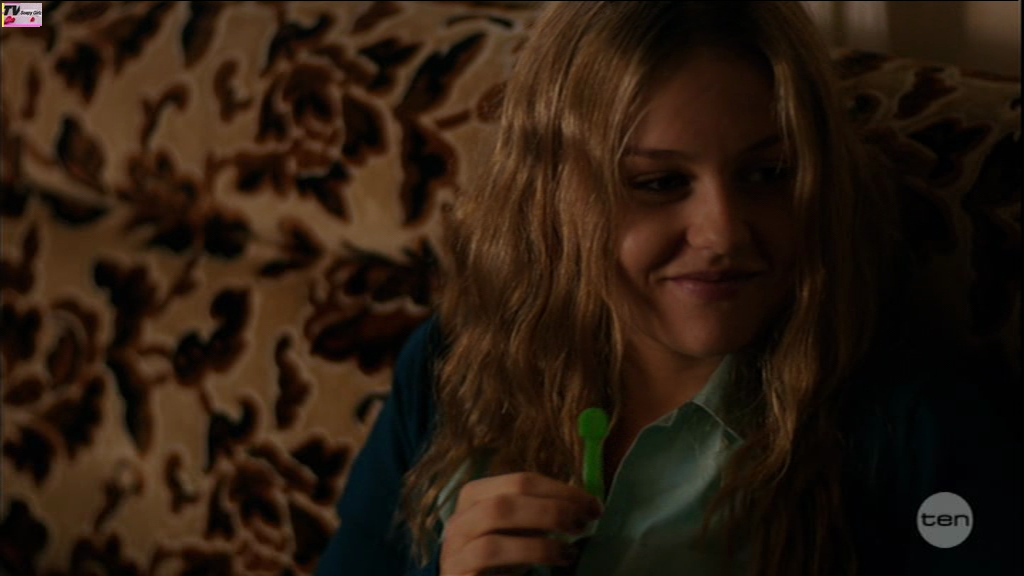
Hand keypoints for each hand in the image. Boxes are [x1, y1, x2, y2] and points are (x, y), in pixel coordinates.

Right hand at [440, 471, 602, 574]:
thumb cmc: (498, 562)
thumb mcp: (518, 531)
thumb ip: (538, 514)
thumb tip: (583, 504)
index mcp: (476, 496)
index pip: (521, 481)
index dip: (562, 490)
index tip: (594, 506)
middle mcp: (461, 519)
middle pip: (506, 501)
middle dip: (553, 509)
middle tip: (584, 524)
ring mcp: (455, 548)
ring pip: (495, 527)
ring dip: (540, 539)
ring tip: (569, 551)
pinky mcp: (459, 572)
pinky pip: (489, 556)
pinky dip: (528, 554)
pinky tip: (555, 562)